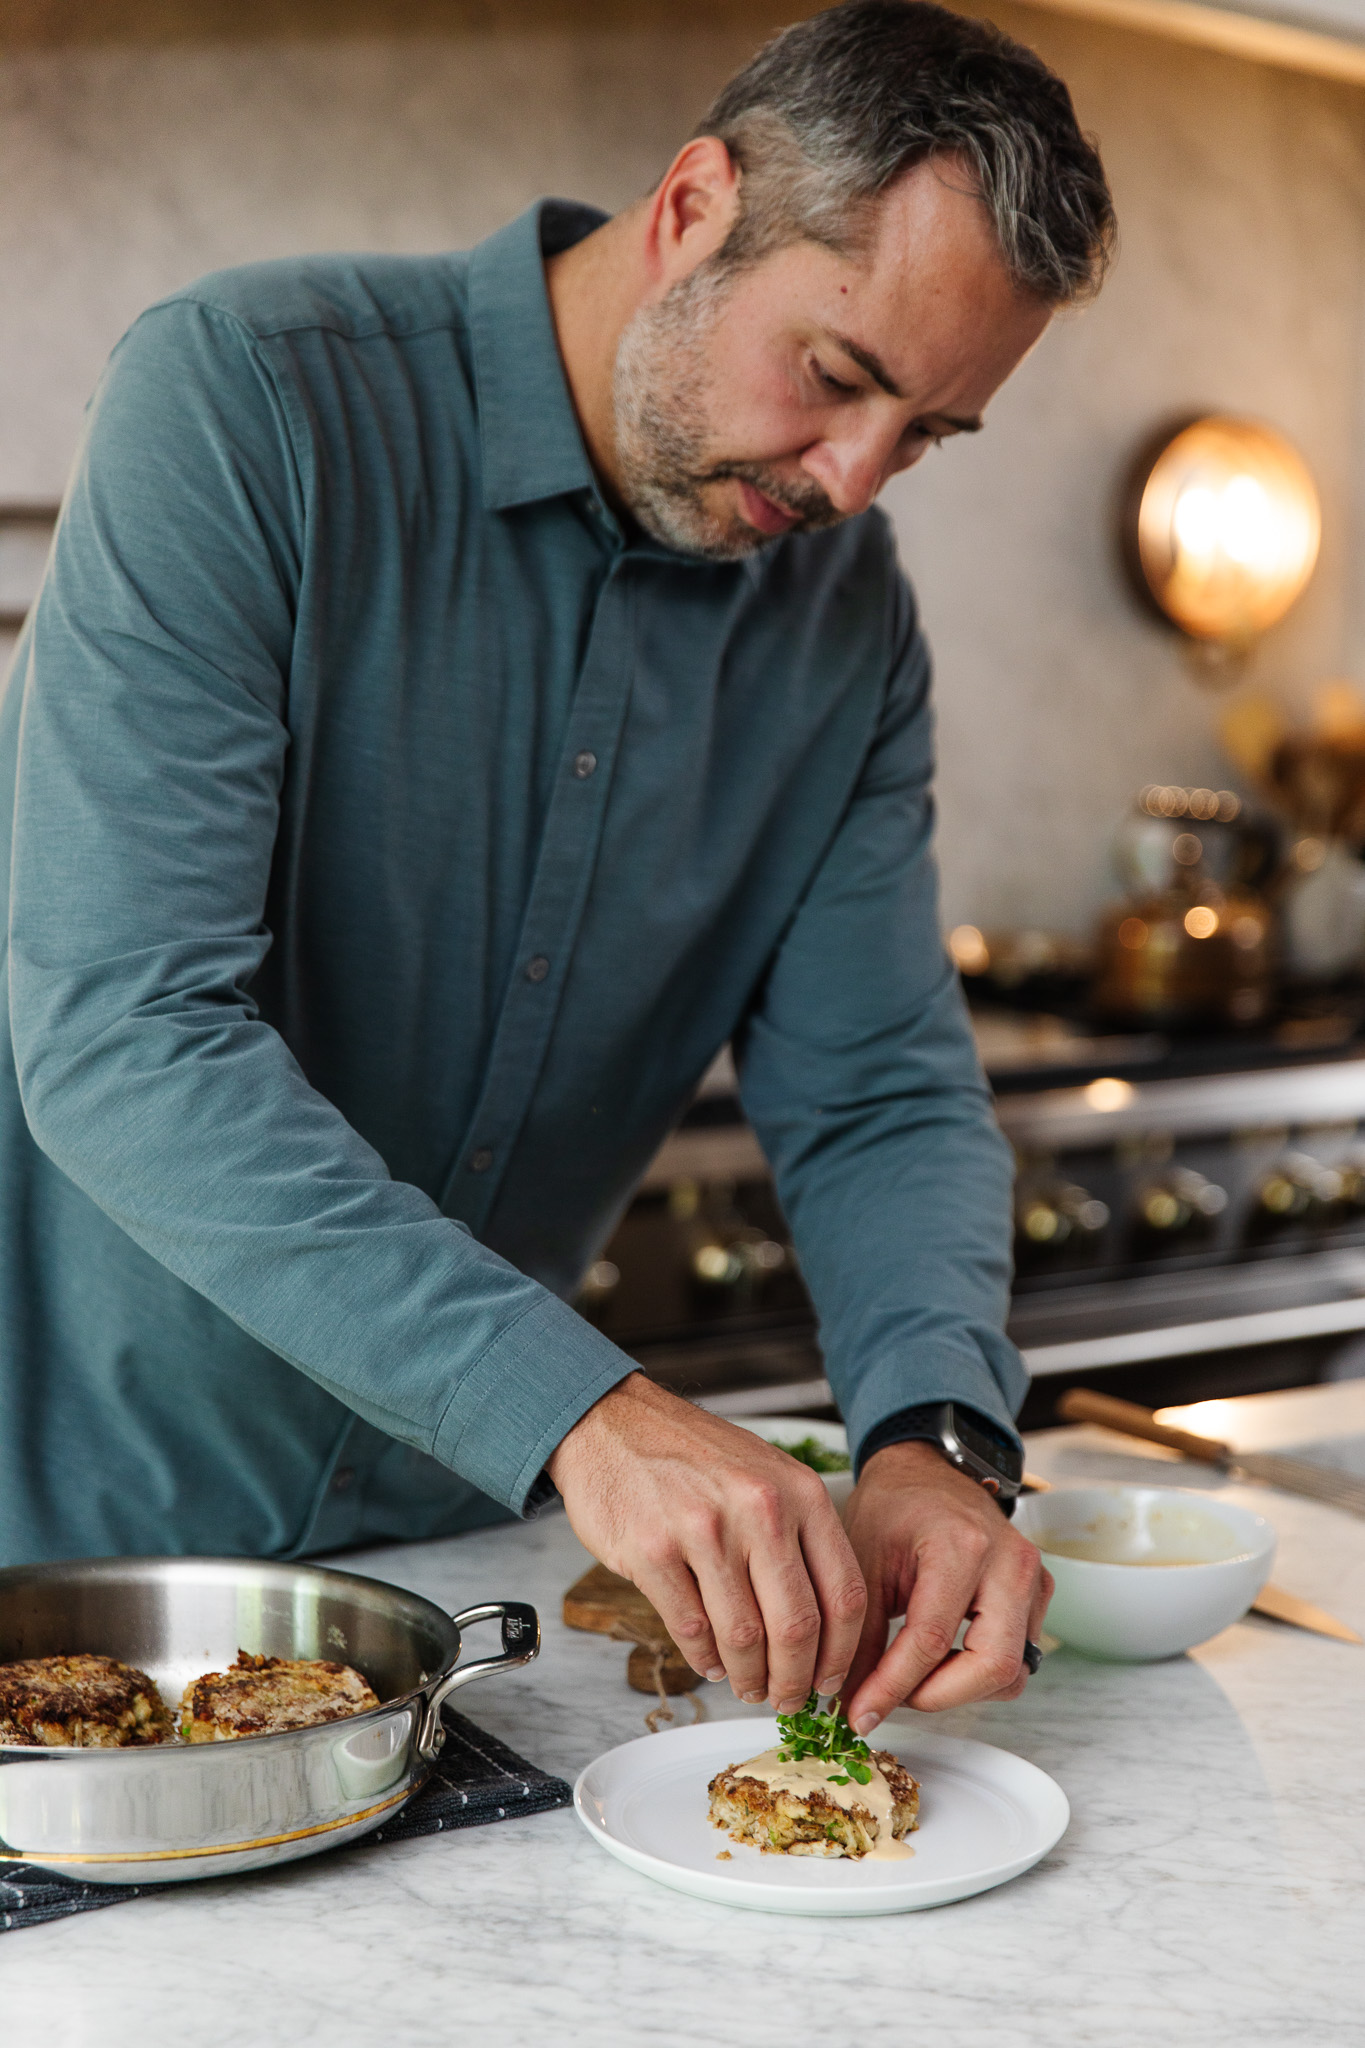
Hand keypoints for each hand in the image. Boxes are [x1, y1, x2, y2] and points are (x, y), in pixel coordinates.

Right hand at [547, 1372, 866, 1710]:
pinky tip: (710, 1662)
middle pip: (797, 1626)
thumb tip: (822, 1625)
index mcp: (798, 1492)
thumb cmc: (694, 1454)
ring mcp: (704, 1530)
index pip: (843, 1592)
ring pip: (743, 1635)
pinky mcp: (652, 1550)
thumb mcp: (766, 1473)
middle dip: (795, 1679)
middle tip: (788, 1699)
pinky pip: (690, 1627)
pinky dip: (703, 1657)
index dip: (841, 1653)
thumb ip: (798, 1536)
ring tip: (747, 1686)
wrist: (613, 1423)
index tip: (831, 1680)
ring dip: (748, 1676)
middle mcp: (758, 1509)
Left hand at [841, 1440, 1052, 1734]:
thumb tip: (851, 1699)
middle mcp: (1009, 1563)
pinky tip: (938, 1660)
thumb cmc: (894, 1507)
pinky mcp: (1039, 1594)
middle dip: (937, 1698)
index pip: (930, 1640)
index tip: (860, 1714)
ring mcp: (1033, 1579)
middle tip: (891, 1698)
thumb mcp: (863, 1563)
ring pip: (1012, 1672)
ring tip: (910, 1676)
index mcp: (961, 1545)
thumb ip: (859, 1635)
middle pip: (992, 1667)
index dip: (891, 1688)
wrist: (928, 1471)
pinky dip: (977, 1673)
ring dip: (959, 1690)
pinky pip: (1018, 1658)